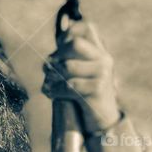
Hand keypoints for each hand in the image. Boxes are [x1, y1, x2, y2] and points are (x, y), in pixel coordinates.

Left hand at [42, 19, 120, 134]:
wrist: (103, 123)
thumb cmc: (87, 99)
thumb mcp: (81, 77)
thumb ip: (70, 62)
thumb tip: (49, 57)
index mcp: (101, 53)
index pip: (87, 27)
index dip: (69, 32)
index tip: (58, 48)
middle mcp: (104, 60)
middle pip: (74, 44)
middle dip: (56, 56)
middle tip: (48, 68)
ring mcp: (102, 74)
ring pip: (67, 67)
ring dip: (51, 77)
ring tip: (47, 84)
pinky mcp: (97, 89)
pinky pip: (68, 85)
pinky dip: (54, 90)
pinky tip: (50, 95)